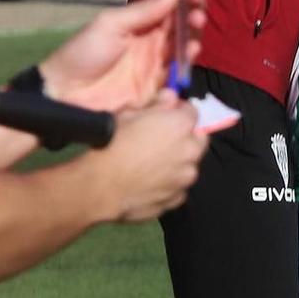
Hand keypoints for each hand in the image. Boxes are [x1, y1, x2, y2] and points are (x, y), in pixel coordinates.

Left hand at [38, 0, 205, 111]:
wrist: (66, 92)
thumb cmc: (84, 53)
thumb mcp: (111, 24)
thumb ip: (144, 10)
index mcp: (139, 23)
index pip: (168, 4)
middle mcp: (151, 42)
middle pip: (180, 24)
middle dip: (193, 10)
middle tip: (198, 3)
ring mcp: (154, 64)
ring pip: (182, 46)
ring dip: (193, 32)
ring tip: (196, 21)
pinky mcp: (155, 88)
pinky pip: (177, 73)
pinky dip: (187, 60)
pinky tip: (190, 47)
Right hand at [87, 97, 206, 222]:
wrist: (100, 185)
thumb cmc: (112, 144)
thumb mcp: (129, 113)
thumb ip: (157, 103)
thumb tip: (170, 98)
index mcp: (181, 126)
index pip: (193, 112)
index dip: (179, 112)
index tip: (167, 114)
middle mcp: (190, 152)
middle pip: (198, 140)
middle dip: (185, 137)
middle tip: (162, 139)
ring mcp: (185, 179)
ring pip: (189, 166)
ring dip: (178, 163)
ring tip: (153, 164)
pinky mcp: (175, 199)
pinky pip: (178, 188)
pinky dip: (169, 184)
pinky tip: (150, 183)